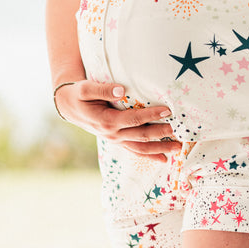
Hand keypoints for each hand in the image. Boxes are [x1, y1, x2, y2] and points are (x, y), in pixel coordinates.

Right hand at [55, 80, 181, 161]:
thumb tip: (122, 89)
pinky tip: (164, 158)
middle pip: (141, 136)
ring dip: (160, 148)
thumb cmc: (79, 95)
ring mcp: (115, 139)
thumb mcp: (85, 88)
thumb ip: (102, 89)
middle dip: (161, 134)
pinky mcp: (117, 140)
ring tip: (178, 148)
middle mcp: (112, 134)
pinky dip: (150, 155)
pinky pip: (135, 150)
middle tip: (179, 132)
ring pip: (140, 147)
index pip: (134, 119)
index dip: (151, 115)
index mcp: (106, 121)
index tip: (167, 110)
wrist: (69, 106)